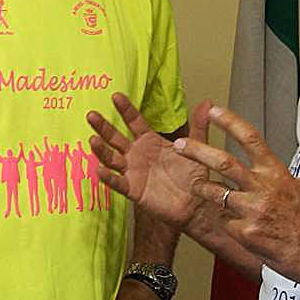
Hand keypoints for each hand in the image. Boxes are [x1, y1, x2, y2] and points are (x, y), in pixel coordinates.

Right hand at [87, 93, 209, 226]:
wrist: (196, 204)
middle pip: (115, 138)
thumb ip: (199, 126)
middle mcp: (137, 155)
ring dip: (101, 150)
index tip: (116, 96)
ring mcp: (133, 172)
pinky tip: (99, 170)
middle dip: (103, 127)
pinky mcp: (133, 190)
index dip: (125, 109)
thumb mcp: (197, 148)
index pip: (134, 121)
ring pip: (112, 158)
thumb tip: (207, 102)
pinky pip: (117, 182)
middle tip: (91, 114)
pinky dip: (108, 177)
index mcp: (150, 142)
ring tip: (93, 139)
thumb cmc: (194, 176)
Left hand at [175, 108, 299, 294]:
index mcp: (278, 173)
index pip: (251, 139)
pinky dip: (226, 222)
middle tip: (179, 145)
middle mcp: (263, 189)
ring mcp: (253, 211)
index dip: (230, 122)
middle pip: (223, 162)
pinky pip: (226, 223)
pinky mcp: (247, 234)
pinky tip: (233, 225)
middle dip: (197, 151)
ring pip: (216, 193)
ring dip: (201, 188)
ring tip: (193, 185)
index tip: (214, 111)